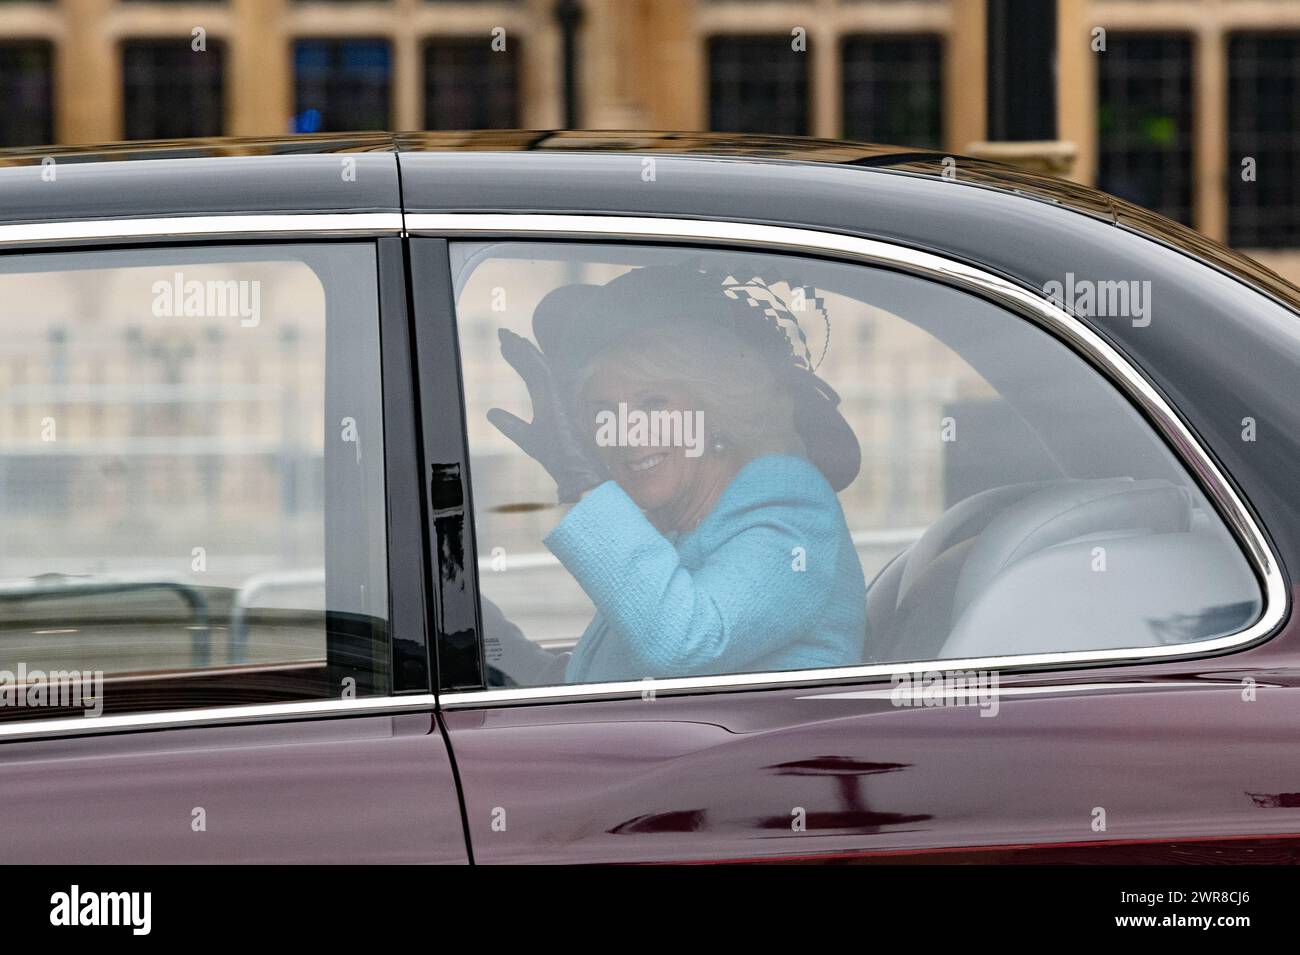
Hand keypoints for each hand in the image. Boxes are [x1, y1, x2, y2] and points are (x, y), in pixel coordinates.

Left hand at [487, 328, 607, 503]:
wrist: (579, 472)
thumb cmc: (558, 458)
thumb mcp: (527, 438)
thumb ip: (510, 424)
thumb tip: (490, 412)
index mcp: (549, 402)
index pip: (533, 375)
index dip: (519, 359)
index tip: (505, 346)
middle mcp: (555, 396)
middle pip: (535, 366)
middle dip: (519, 350)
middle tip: (503, 334)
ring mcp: (559, 397)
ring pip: (539, 367)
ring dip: (522, 352)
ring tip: (506, 338)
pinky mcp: (560, 402)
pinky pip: (543, 376)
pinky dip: (531, 362)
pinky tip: (519, 350)